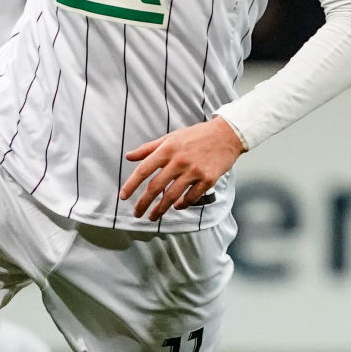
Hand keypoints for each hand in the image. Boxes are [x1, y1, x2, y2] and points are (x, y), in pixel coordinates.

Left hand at [120, 117, 246, 219]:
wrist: (226, 134)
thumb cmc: (196, 135)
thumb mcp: (171, 137)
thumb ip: (149, 148)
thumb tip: (129, 157)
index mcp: (167, 149)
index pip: (144, 169)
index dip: (131, 184)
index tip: (124, 196)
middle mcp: (179, 161)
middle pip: (155, 187)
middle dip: (143, 203)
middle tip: (137, 213)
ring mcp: (194, 171)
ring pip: (172, 196)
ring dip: (160, 209)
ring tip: (153, 216)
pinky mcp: (208, 179)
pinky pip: (191, 197)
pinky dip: (182, 204)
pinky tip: (177, 206)